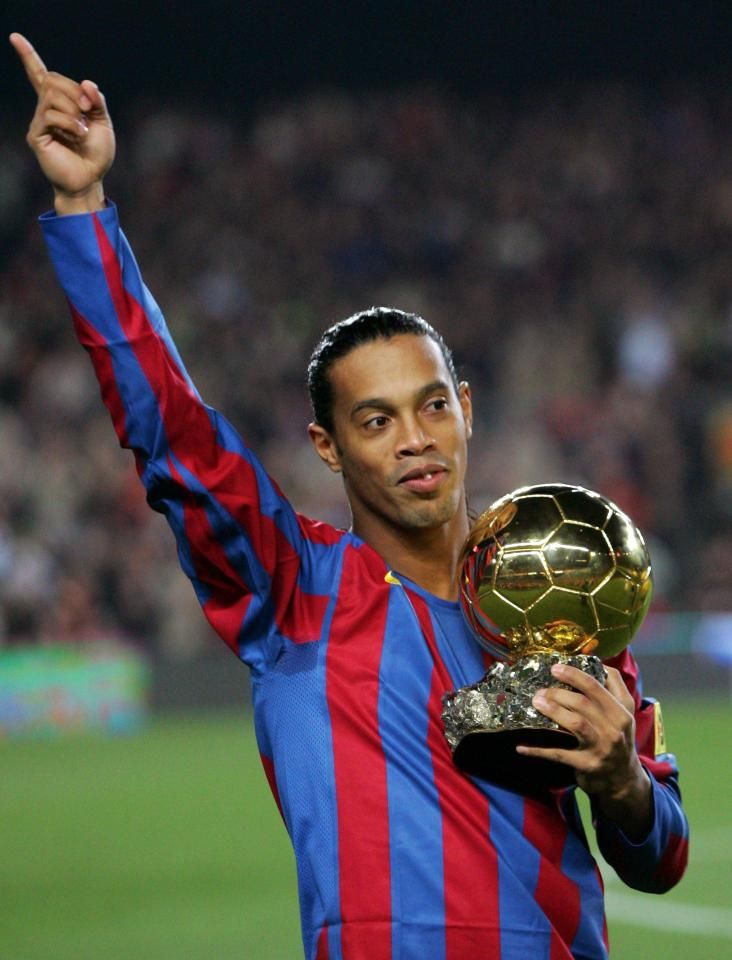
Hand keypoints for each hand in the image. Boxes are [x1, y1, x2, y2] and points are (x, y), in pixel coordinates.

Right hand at [10, 32, 114, 213]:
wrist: (90, 180)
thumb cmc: (96, 154)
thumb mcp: (103, 123)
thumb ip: (96, 101)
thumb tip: (86, 83)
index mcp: (60, 104)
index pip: (41, 75)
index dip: (28, 56)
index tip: (15, 37)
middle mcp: (45, 110)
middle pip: (52, 79)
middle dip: (74, 90)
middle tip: (87, 109)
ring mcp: (39, 122)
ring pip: (52, 95)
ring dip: (74, 110)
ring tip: (82, 130)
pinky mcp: (36, 135)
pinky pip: (50, 115)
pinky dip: (70, 122)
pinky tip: (78, 135)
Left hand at [518, 662, 651, 838]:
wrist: (623, 779)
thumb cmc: (619, 738)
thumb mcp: (625, 713)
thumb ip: (615, 687)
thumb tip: (599, 663)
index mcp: (622, 711)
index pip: (596, 686)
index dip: (573, 675)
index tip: (554, 668)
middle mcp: (614, 728)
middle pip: (582, 703)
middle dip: (557, 693)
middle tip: (539, 691)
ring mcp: (602, 748)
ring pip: (576, 724)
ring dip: (553, 711)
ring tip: (536, 703)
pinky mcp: (587, 765)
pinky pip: (559, 755)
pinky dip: (539, 751)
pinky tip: (521, 747)